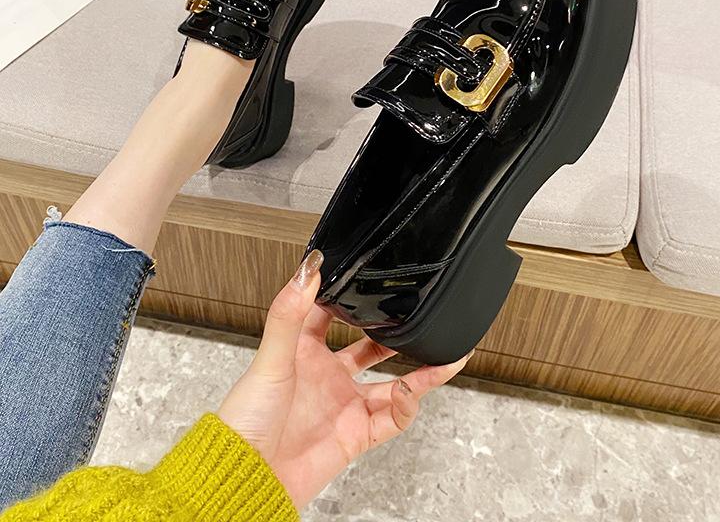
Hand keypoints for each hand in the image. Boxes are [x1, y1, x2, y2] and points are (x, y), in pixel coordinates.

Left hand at [217, 251, 471, 508]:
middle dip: (394, 334)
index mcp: (302, 352)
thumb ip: (289, 313)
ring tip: (444, 355)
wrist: (248, 478)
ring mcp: (343, 405)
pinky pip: (392, 419)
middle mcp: (326, 377)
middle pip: (370, 348)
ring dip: (419, 372)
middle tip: (418, 317)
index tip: (370, 277)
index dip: (348, 297)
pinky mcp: (355, 434)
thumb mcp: (271, 357)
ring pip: (392, 384)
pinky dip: (407, 407)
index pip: (329, 315)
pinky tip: (412, 392)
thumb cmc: (245, 421)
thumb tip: (307, 269)